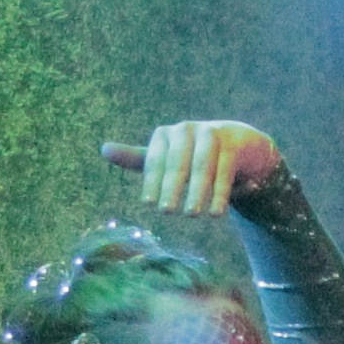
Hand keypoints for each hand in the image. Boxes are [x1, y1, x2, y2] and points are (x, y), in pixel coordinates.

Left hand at [103, 121, 279, 214]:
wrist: (241, 148)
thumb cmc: (195, 158)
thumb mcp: (167, 160)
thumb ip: (139, 159)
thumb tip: (103, 149)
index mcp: (166, 135)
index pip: (155, 159)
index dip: (152, 182)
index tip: (149, 204)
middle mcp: (187, 129)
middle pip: (177, 162)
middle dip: (172, 187)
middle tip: (166, 212)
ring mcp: (212, 133)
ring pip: (202, 166)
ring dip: (197, 191)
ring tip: (192, 214)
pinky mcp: (234, 144)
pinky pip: (225, 170)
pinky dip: (220, 193)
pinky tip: (215, 213)